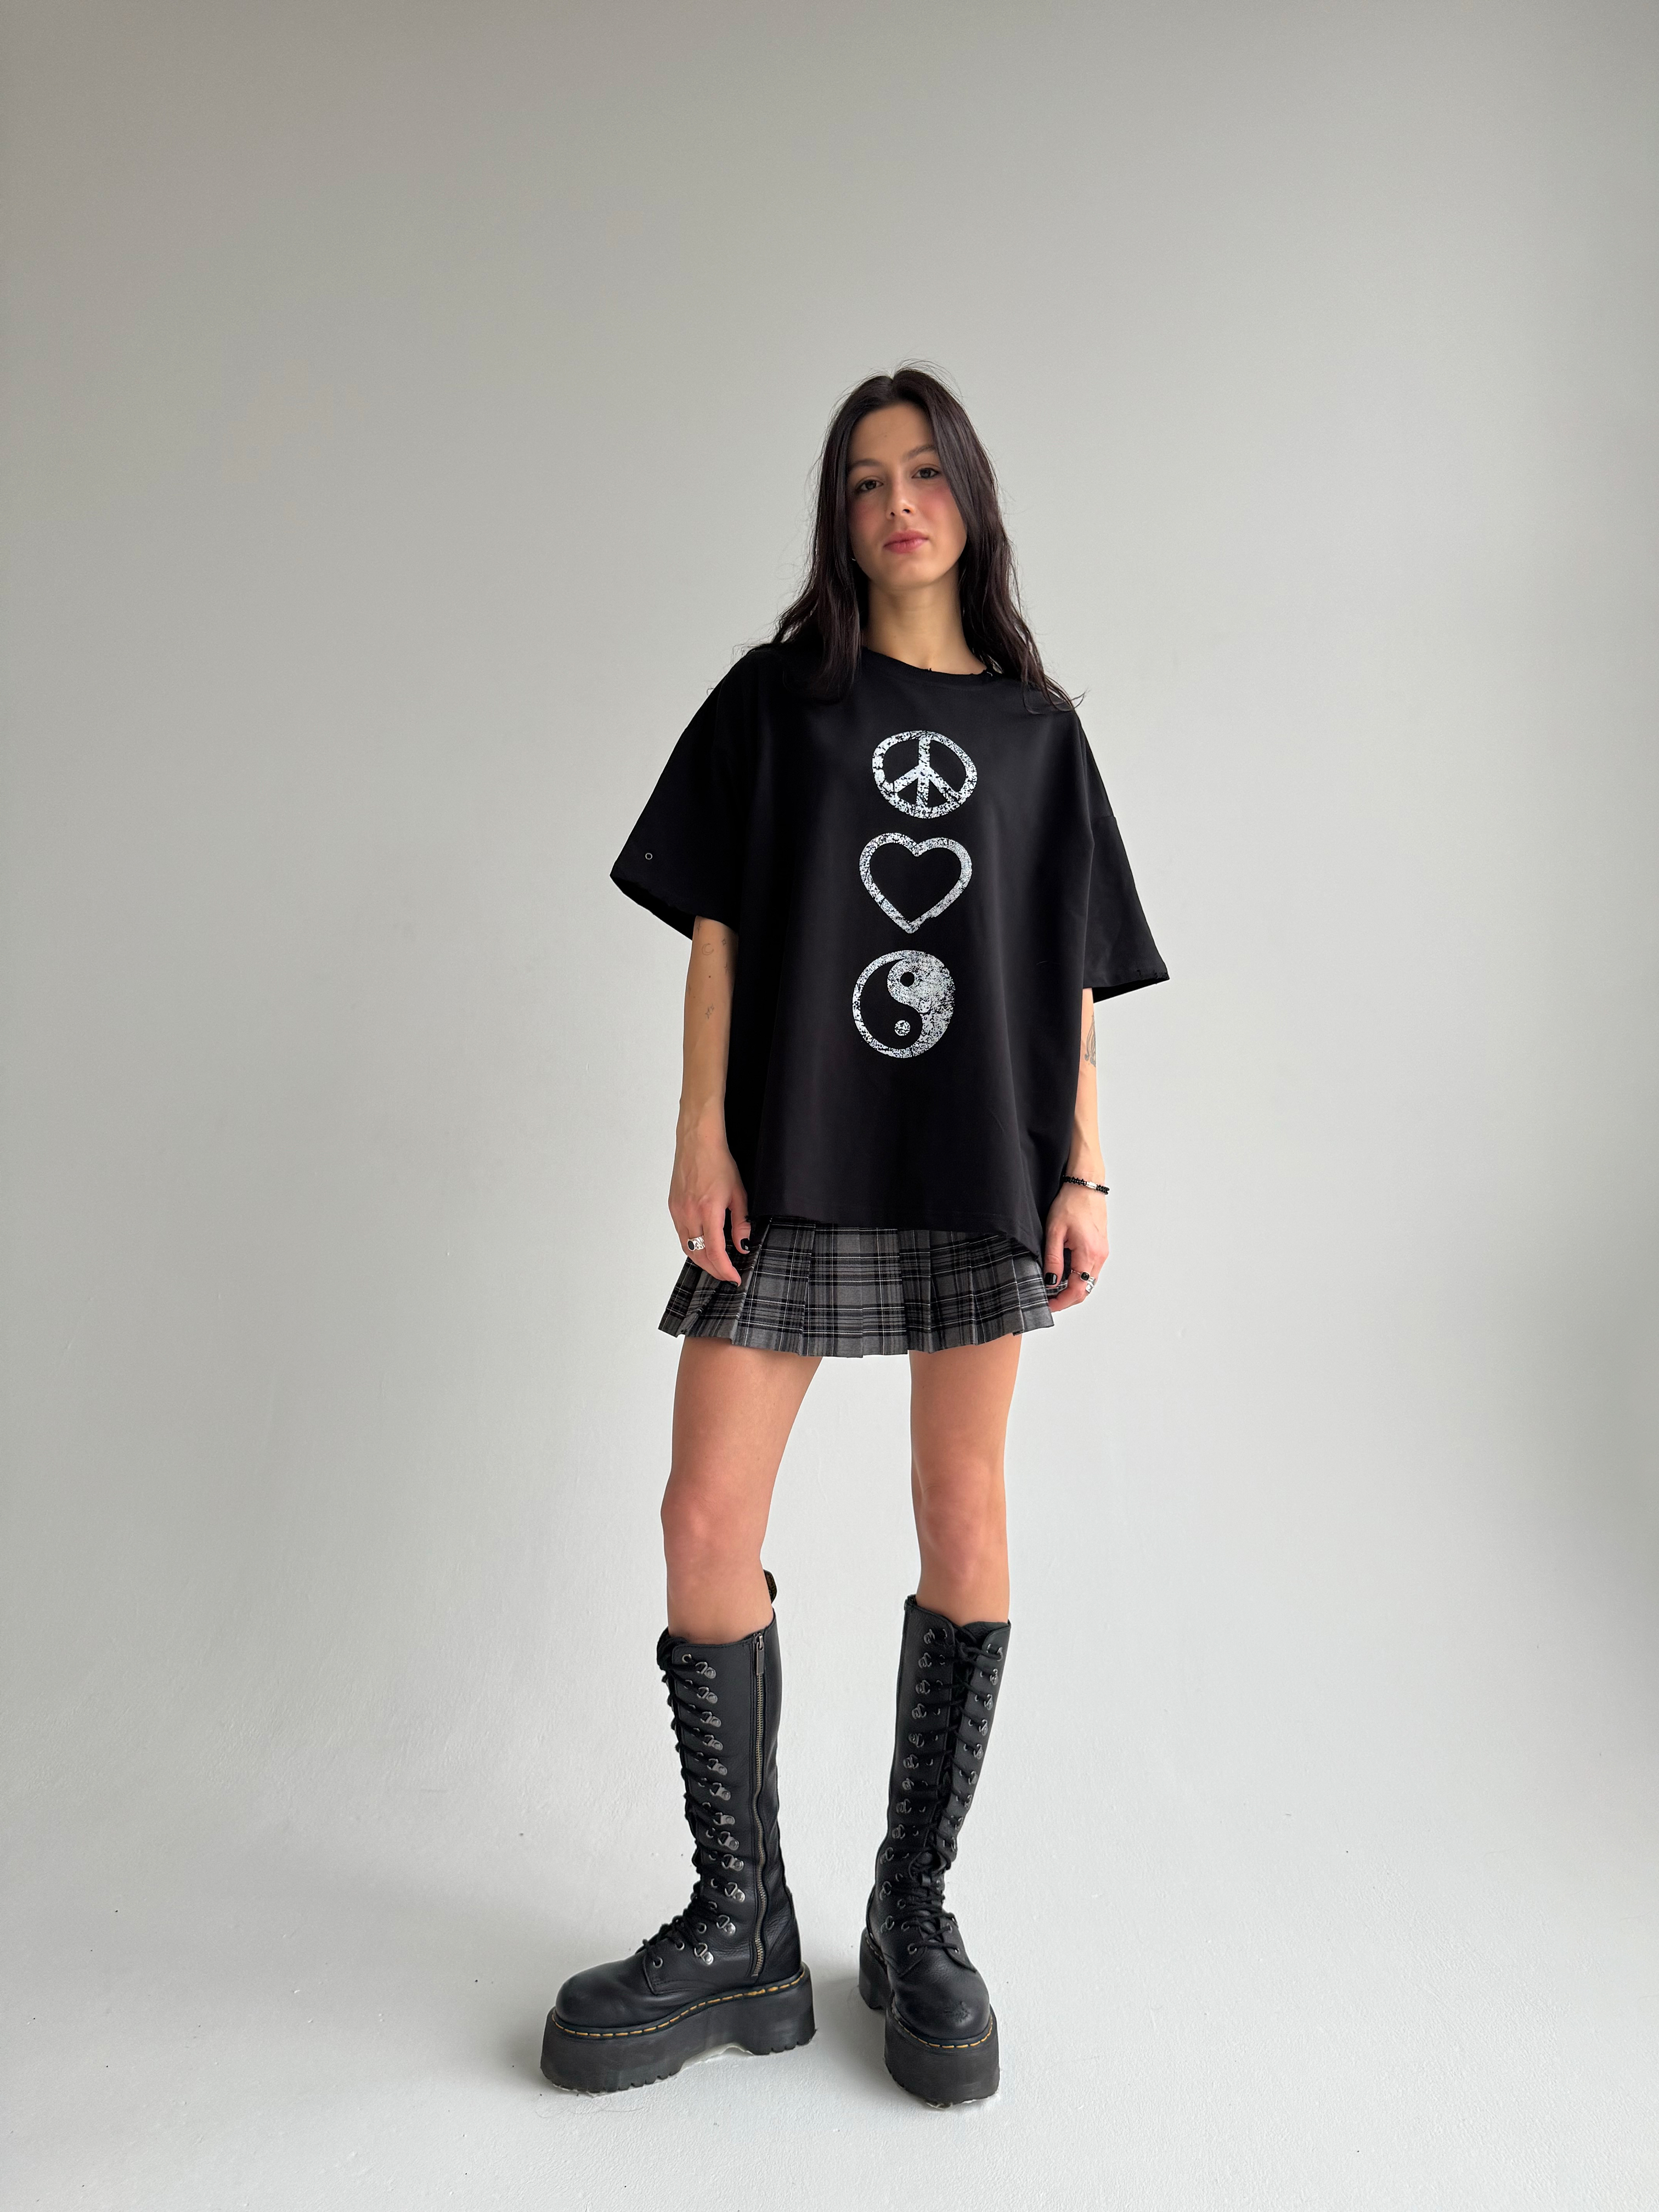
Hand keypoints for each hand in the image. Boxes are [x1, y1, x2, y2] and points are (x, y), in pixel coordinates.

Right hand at [669, 1118, 750, 1282]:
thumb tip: (741, 1246)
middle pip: (699, 1255)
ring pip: (688, 1247)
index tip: (734, 1277)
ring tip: (716, 1265)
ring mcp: (678, 1211)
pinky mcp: (673, 1207)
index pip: (716, 1252)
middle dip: (714, 1269)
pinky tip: (703, 1246)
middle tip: (727, 1274)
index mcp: (708, 1210)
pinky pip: (681, 1235)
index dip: (725, 1270)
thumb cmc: (719, 1163)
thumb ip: (740, 1223)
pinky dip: (692, 1246)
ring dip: (702, 1260)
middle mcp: (689, 1213)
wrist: (697, 1142)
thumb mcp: (738, 1193)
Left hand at [1043, 1182, 1107, 1312]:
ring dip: (1073, 1290)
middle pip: (1085, 1290)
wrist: (1086, 1187)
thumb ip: (1053, 1260)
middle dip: (1067, 1299)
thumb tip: (1051, 1282)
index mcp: (1089, 1254)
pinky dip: (1079, 1279)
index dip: (1062, 1302)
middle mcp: (1100, 1256)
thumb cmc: (1070, 1204)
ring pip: (1089, 1282)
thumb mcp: (1054, 1232)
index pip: (1077, 1290)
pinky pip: (1091, 1271)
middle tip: (1048, 1300)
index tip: (1047, 1305)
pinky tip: (1065, 1275)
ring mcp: (1103, 1253)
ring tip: (1053, 1289)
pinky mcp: (1102, 1248)